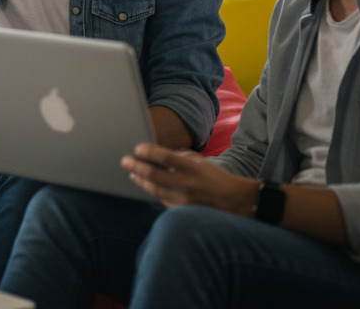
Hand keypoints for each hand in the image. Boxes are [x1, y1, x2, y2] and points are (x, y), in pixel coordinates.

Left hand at [122, 143, 257, 213]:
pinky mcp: (181, 211)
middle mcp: (187, 184)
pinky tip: (144, 184)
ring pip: (154, 189)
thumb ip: (180, 157)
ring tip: (132, 173)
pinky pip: (161, 199)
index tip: (137, 148)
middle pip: (154, 174)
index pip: (166, 157)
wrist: (235, 202)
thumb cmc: (215, 179)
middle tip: (125, 161)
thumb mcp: (201, 163)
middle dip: (136, 166)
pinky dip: (152, 190)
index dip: (149, 152)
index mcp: (193, 168)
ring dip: (139, 180)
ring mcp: (183, 200)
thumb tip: (156, 154)